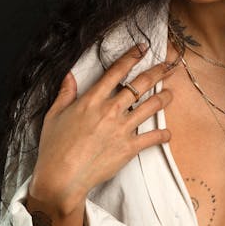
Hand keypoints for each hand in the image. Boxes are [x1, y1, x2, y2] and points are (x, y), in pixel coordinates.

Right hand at [28, 43, 174, 214]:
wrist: (62, 177)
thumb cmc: (54, 148)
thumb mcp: (54, 115)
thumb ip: (65, 93)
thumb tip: (70, 75)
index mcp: (92, 100)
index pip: (116, 71)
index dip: (132, 56)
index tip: (142, 48)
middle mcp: (110, 110)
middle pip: (140, 84)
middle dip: (157, 71)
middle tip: (168, 65)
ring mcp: (122, 129)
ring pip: (151, 106)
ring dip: (163, 98)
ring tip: (171, 93)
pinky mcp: (129, 148)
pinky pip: (152, 138)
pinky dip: (163, 135)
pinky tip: (168, 133)